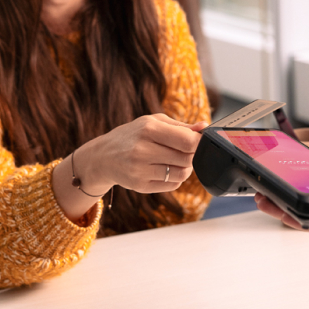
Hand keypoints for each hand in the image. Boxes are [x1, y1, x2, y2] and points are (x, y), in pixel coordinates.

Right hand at [51, 114, 205, 221]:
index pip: (187, 140)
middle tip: (186, 151)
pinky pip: (172, 185)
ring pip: (182, 174)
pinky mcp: (140, 186)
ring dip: (185, 168)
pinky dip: (175, 178)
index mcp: (148, 129)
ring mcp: (140, 170)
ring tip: (175, 160)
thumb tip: (204, 127)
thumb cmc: (133, 135)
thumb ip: (180, 126)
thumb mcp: (152, 122)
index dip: (199, 142)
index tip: (199, 141)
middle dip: (192, 155)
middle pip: (187, 158)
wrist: (103, 156)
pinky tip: (164, 169)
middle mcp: (143, 150)